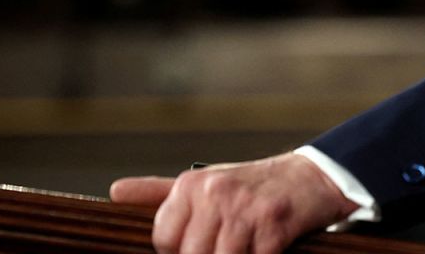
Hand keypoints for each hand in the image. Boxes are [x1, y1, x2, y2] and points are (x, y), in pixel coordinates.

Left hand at [110, 152, 359, 253]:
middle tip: (225, 247)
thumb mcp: (205, 182)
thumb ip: (158, 192)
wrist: (309, 179)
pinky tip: (261, 250)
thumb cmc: (251, 186)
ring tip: (242, 247)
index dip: (177, 253)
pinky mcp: (273, 227)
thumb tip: (115, 192)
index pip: (163, 240)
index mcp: (193, 184)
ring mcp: (245, 210)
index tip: (196, 247)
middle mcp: (215, 193)